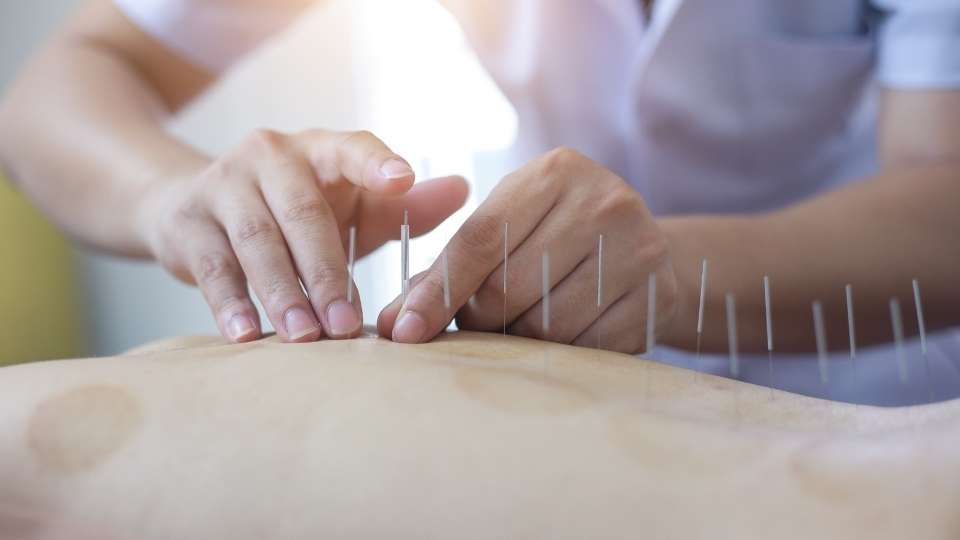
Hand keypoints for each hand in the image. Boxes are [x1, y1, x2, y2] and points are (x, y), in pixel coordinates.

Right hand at [139, 129, 468, 342]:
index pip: (351, 147)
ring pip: (257, 240)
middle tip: (349, 323)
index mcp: (319, 150)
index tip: (402, 180)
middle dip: (326, 271)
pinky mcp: (189, 223)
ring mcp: (223, 185)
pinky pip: (213, 266)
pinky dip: (230, 303)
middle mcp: (269, 157)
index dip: (376, 162)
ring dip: (283, 292)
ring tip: (305, 337)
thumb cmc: (294, 211)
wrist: (190, 204)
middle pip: (302, 211)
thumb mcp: (351, 204)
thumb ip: (403, 205)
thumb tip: (462, 190)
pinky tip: (246, 336)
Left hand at [378, 147, 679, 353]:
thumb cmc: (554, 236)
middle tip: (481, 321)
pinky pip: (587, 348)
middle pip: (508, 288)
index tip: (404, 331)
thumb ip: (448, 269)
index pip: (480, 238)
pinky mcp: (659, 295)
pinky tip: (565, 335)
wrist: (642, 246)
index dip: (438, 290)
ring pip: (546, 326)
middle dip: (481, 318)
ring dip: (521, 340)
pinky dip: (564, 353)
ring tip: (523, 324)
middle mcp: (603, 200)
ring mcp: (640, 247)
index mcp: (555, 172)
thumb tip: (394, 325)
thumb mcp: (507, 228)